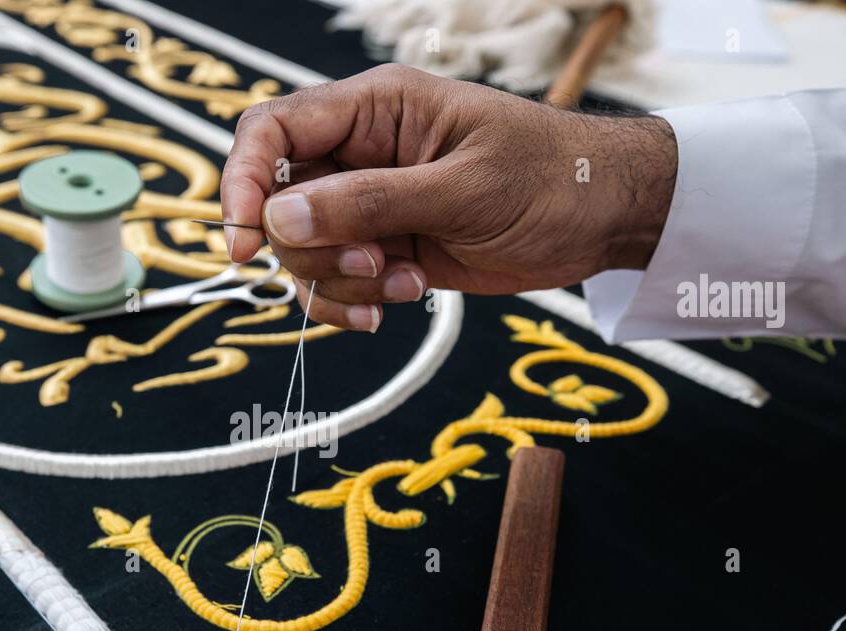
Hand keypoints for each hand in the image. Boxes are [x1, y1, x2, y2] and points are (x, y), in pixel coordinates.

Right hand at [220, 64, 677, 330]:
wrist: (602, 217)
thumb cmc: (549, 178)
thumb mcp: (461, 189)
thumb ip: (369, 203)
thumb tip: (278, 220)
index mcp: (374, 111)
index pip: (272, 133)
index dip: (243, 183)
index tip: (244, 244)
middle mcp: (360, 154)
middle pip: (278, 204)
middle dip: (314, 249)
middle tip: (378, 262)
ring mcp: (370, 206)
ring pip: (303, 252)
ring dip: (342, 282)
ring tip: (407, 283)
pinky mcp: (385, 249)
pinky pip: (334, 282)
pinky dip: (351, 303)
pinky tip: (397, 305)